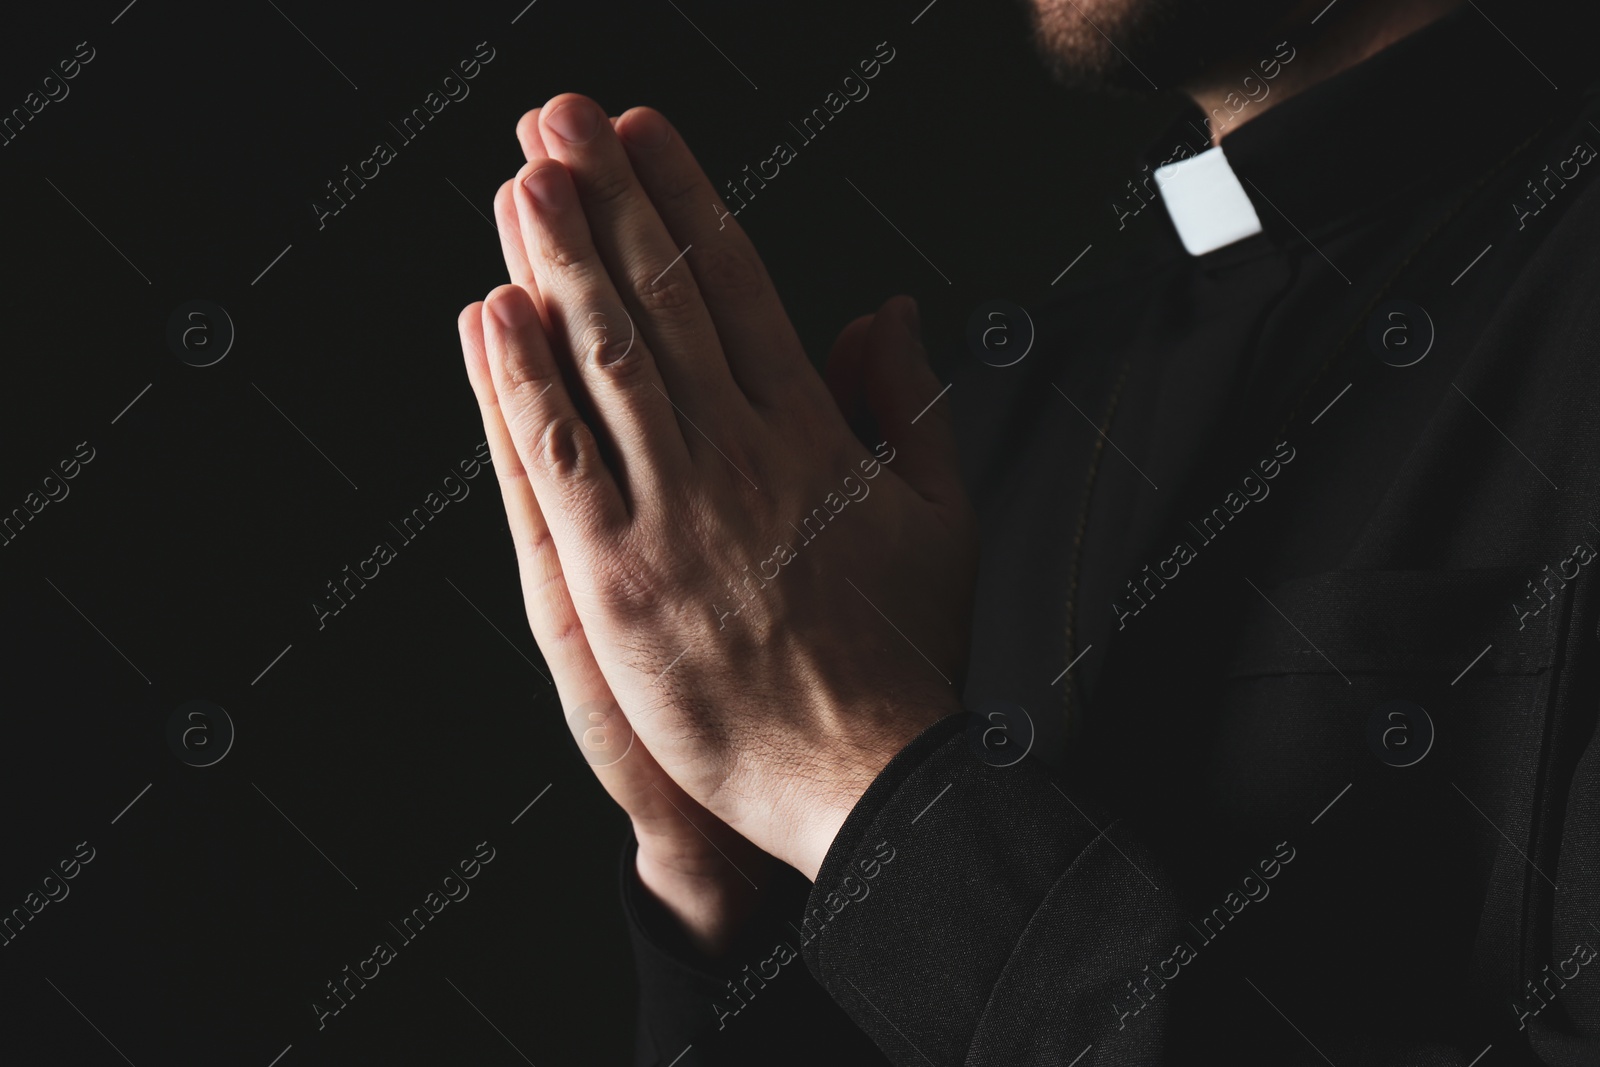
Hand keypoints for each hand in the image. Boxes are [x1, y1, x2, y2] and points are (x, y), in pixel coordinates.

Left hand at [464, 94, 975, 879]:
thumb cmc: (906, 653)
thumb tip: (888, 311)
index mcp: (815, 432)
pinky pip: (560, 462)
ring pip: (607, 361)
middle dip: (606, 199)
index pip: (738, 286)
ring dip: (557, 262)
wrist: (872, 776)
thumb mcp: (943, 513)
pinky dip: (522, 384)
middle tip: (558, 119)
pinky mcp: (619, 580)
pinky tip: (491, 311)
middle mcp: (742, 453)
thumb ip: (912, 403)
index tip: (643, 134)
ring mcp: (676, 513)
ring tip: (520, 177)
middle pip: (663, 300)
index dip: (683, 200)